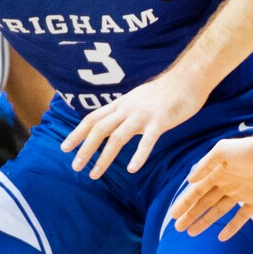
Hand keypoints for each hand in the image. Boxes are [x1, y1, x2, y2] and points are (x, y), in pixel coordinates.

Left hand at [61, 70, 204, 178]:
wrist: (187, 79)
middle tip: (75, 166)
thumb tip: (114, 122)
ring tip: (94, 174)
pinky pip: (148, 140)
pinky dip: (139, 155)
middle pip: (100, 128)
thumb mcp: (138, 99)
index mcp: (121, 104)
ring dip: (104, 157)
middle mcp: (128, 108)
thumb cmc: (165, 92)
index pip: (93, 118)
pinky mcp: (160, 121)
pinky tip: (132, 169)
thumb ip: (125, 111)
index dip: (77, 132)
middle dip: (85, 148)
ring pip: (118, 137)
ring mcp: (143, 114)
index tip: (64, 148)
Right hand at [170, 131, 252, 238]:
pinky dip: (232, 227)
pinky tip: (221, 237)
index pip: (196, 191)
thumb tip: (189, 180)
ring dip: (205, 221)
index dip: (185, 203)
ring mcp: (240, 193)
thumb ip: (205, 165)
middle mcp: (226, 184)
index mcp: (216, 172)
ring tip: (192, 232)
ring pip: (218, 211)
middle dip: (191, 214)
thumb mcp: (221, 152)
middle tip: (178, 227)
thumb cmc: (248, 149)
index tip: (173, 214)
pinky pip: (241, 217)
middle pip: (205, 203)